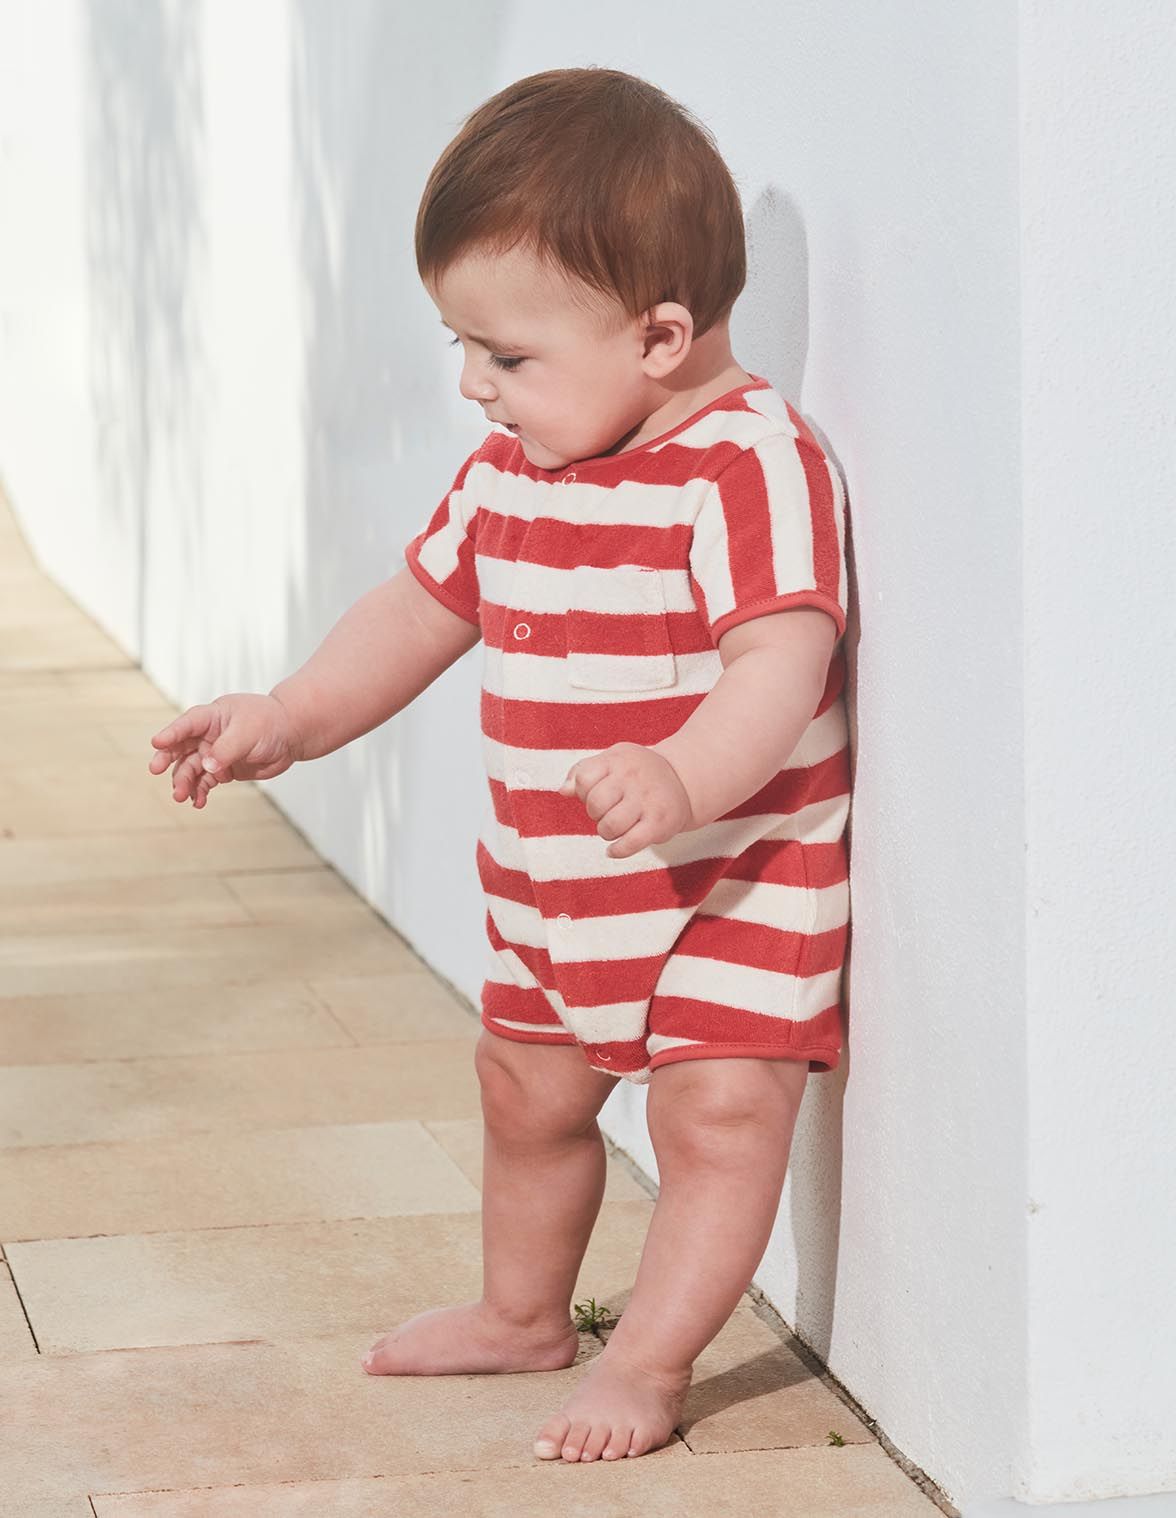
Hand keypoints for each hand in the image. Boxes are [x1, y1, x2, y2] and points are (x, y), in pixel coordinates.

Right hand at [146, 692, 303, 808]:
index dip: (171, 733)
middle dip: (167, 759)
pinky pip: (205, 782)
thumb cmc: (269, 724)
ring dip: (183, 782)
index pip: (187, 724)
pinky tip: (198, 802)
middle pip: (180, 747)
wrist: (290, 735)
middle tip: (155, 770)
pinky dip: (200, 792)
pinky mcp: (222, 769)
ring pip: (190, 768)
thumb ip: (226, 749)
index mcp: (212, 716)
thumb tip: (206, 767)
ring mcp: (213, 753)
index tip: (157, 743)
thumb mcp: (247, 733)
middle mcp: (208, 734)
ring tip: (180, 796)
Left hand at [557, 742, 694, 858]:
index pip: (583, 778)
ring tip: (615, 827)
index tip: (596, 794)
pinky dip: (617, 851)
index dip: (583, 792)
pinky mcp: (659, 824)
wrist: (683, 781)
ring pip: (609, 826)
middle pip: (595, 804)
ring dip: (606, 832)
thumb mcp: (612, 761)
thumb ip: (583, 772)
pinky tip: (615, 849)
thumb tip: (563, 790)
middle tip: (607, 812)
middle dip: (595, 814)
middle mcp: (633, 777)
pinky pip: (629, 844)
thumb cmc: (638, 773)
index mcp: (618, 759)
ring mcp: (647, 800)